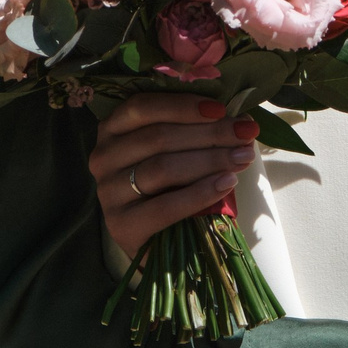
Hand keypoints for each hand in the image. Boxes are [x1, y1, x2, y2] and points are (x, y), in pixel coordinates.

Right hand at [89, 94, 258, 256]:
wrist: (158, 242)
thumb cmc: (171, 187)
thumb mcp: (179, 152)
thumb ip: (198, 131)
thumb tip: (242, 119)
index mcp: (112, 129)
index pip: (141, 108)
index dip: (182, 106)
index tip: (221, 109)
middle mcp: (103, 157)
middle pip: (157, 138)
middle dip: (208, 134)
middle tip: (245, 135)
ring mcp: (108, 192)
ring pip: (162, 168)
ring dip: (209, 160)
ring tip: (242, 158)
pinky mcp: (121, 225)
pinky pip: (164, 206)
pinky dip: (200, 193)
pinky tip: (226, 183)